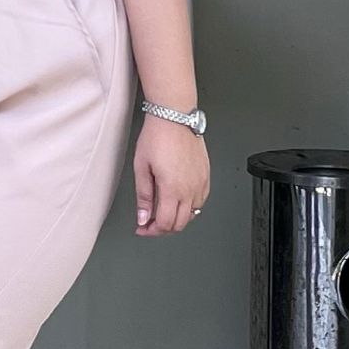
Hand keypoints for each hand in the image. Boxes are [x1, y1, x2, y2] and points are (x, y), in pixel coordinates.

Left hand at [134, 118, 209, 235]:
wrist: (174, 117)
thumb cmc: (158, 137)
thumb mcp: (142, 168)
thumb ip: (144, 196)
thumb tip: (143, 216)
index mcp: (173, 189)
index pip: (165, 224)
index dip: (152, 231)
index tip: (142, 228)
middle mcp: (190, 189)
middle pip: (179, 224)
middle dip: (163, 228)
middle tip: (150, 223)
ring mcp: (200, 183)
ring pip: (192, 215)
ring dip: (176, 218)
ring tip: (162, 212)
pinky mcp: (206, 176)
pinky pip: (201, 201)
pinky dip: (189, 208)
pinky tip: (178, 201)